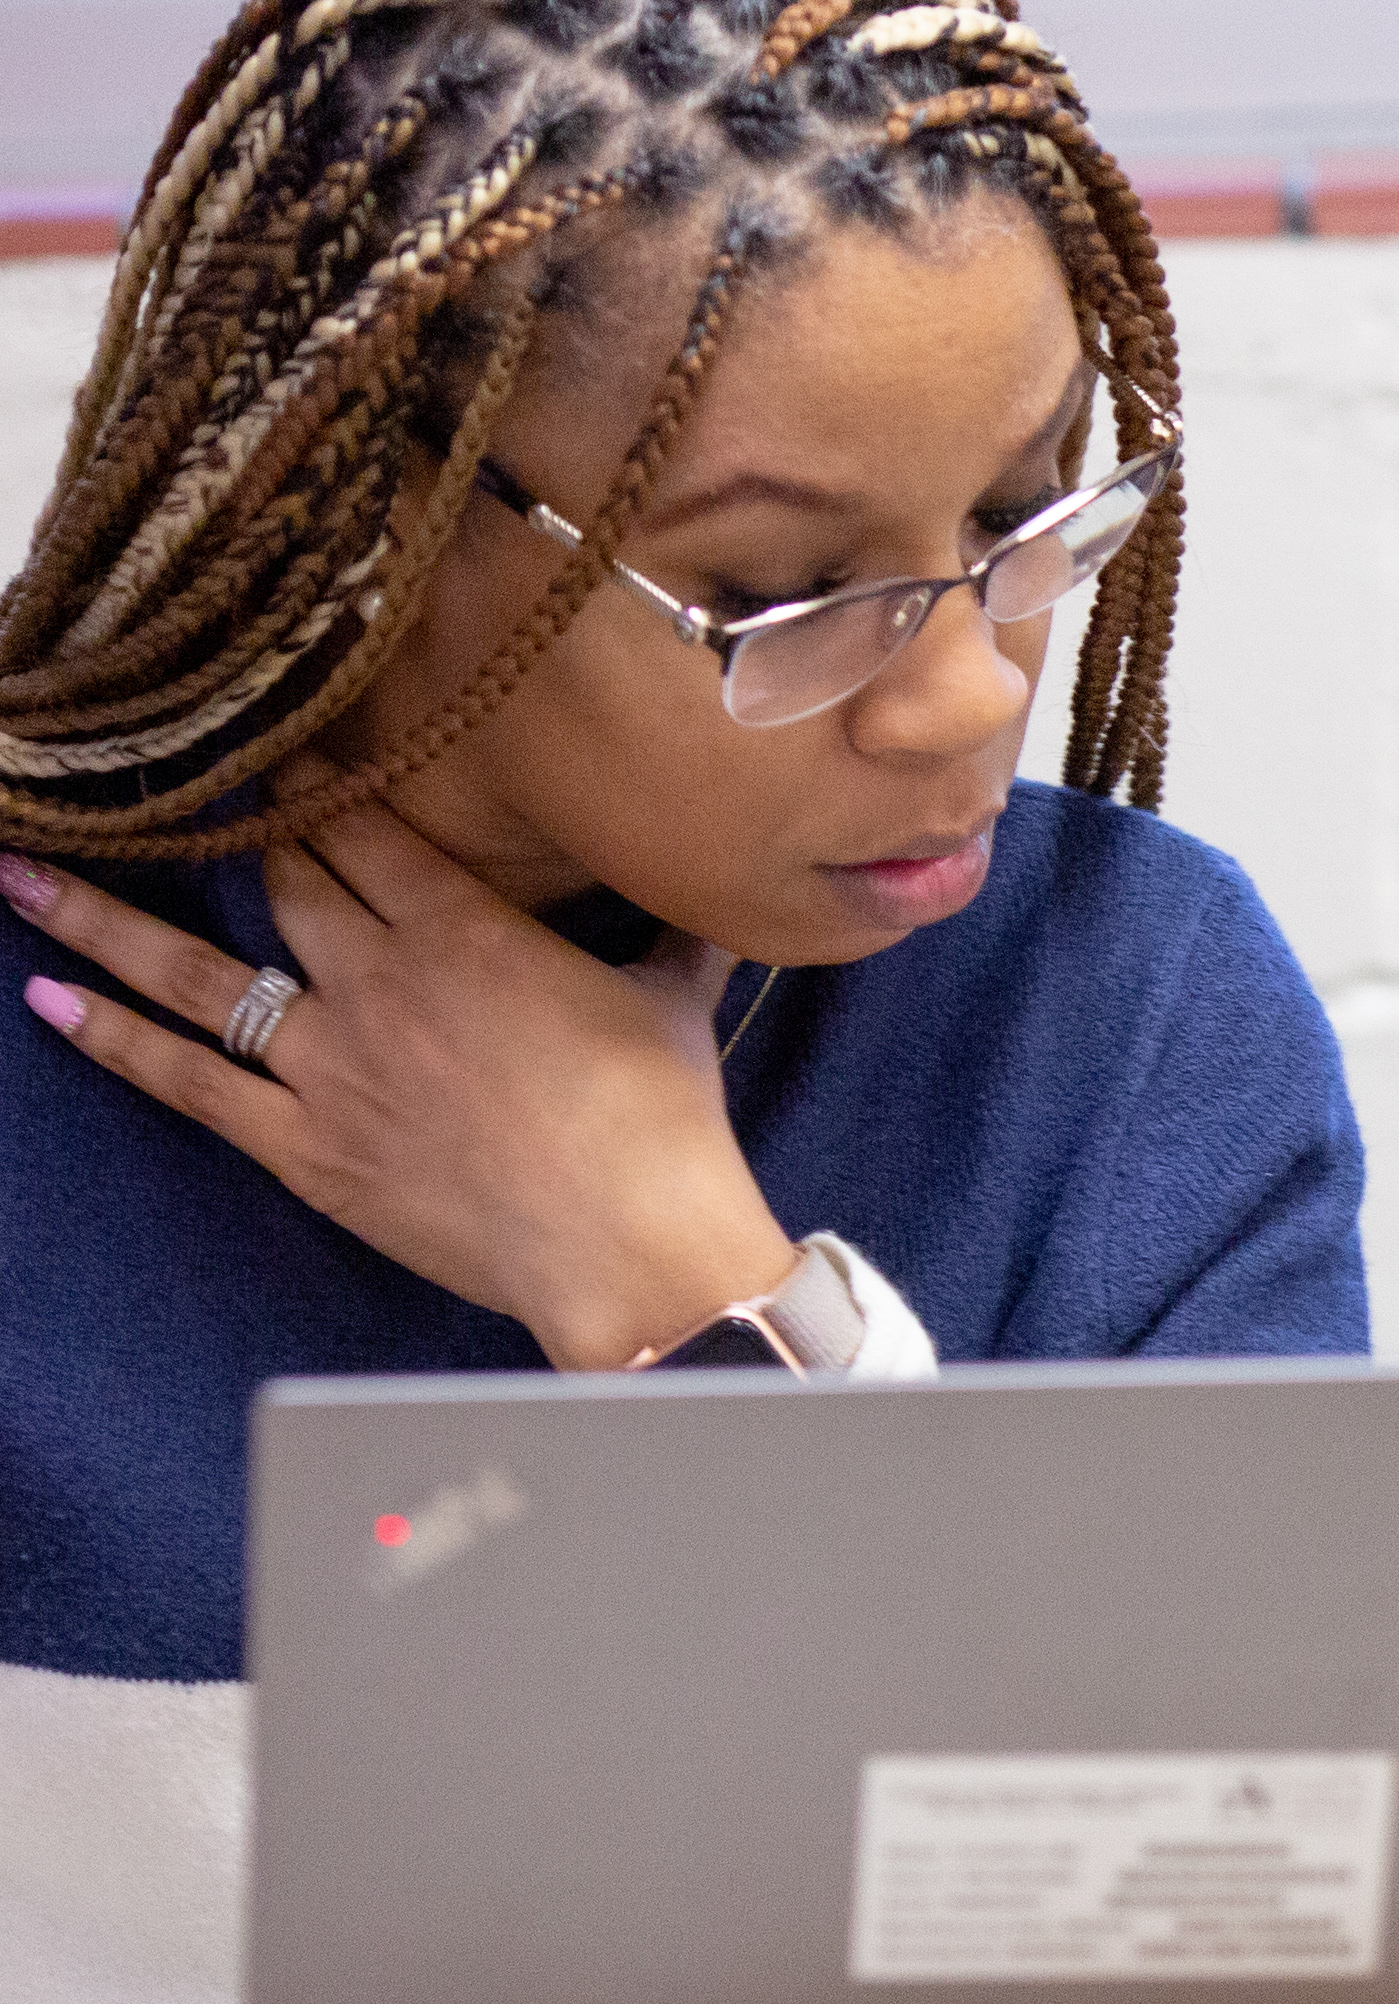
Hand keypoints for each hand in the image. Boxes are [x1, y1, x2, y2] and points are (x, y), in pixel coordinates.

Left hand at [8, 816, 797, 1367]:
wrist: (633, 1245)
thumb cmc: (665, 1122)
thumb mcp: (675, 1005)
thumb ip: (674, 941)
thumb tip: (722, 903)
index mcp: (465, 930)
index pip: (363, 834)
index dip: (318, 790)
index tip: (283, 757)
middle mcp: (379, 979)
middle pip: (282, 884)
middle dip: (234, 842)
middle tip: (177, 803)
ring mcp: (332, 1064)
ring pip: (197, 974)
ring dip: (99, 921)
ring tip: (20, 873)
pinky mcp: (306, 1147)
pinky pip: (191, 1083)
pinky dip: (118, 1043)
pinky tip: (52, 1003)